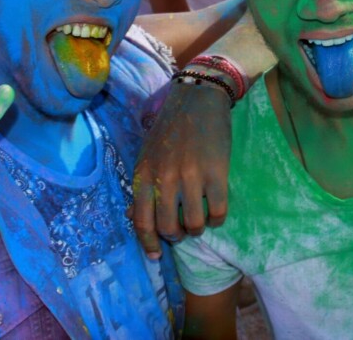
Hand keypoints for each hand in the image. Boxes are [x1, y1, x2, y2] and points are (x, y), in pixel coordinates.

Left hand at [130, 82, 231, 258]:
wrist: (198, 98)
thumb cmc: (171, 128)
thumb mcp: (147, 154)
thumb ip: (142, 185)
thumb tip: (134, 218)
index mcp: (144, 174)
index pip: (142, 221)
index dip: (149, 243)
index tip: (156, 255)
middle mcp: (164, 177)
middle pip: (169, 228)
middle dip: (177, 236)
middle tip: (183, 230)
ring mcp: (191, 176)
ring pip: (195, 224)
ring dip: (198, 229)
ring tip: (201, 220)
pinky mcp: (216, 172)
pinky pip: (218, 212)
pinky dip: (218, 219)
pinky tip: (216, 211)